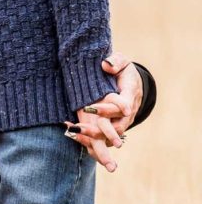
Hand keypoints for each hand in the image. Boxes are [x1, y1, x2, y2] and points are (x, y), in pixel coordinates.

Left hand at [63, 52, 143, 172]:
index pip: (123, 106)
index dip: (110, 109)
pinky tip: (73, 135)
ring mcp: (121, 123)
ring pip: (111, 138)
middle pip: (117, 126)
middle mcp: (128, 114)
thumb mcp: (122, 62)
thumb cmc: (124, 71)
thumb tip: (106, 65)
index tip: (92, 108)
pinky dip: (90, 141)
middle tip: (80, 126)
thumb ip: (115, 62)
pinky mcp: (113, 129)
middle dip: (99, 128)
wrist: (130, 85)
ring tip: (75, 133)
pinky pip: (104, 140)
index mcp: (131, 96)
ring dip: (94, 139)